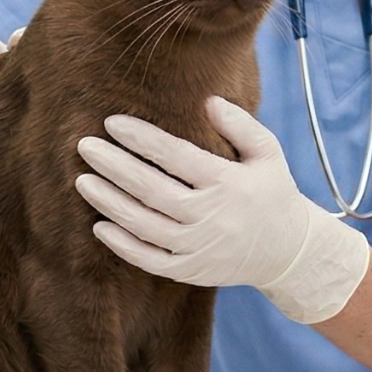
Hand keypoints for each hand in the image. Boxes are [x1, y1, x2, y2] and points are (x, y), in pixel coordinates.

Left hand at [75, 96, 369, 323]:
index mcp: (228, 182)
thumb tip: (208, 100)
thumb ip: (240, 125)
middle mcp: (212, 216)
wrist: (288, 251)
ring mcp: (199, 247)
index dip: (141, 138)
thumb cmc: (271, 192)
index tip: (112, 123)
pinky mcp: (190, 271)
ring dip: (110, 202)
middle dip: (114, 166)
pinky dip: (123, 245)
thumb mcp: (267, 153)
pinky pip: (149, 260)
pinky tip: (99, 225)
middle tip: (84, 146)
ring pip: (145, 225)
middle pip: (152, 189)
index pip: (176, 156)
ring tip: (83, 180)